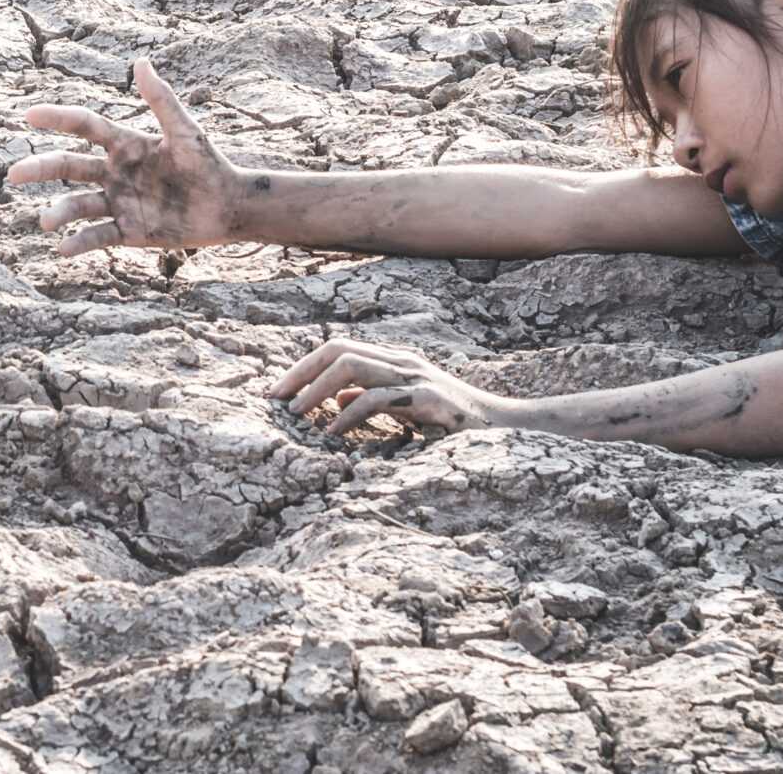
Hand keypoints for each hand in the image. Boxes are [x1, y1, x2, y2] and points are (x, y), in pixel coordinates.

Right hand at [6, 61, 245, 254]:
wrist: (228, 206)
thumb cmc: (209, 164)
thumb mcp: (184, 131)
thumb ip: (161, 100)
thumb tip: (140, 61)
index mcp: (125, 145)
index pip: (84, 126)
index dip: (58, 118)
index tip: (30, 114)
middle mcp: (115, 173)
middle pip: (69, 166)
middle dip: (42, 168)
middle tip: (15, 174)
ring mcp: (119, 202)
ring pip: (79, 205)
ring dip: (60, 211)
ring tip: (45, 221)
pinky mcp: (127, 231)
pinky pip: (97, 236)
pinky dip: (80, 242)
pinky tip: (64, 248)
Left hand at [271, 336, 505, 436]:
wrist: (507, 428)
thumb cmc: (454, 422)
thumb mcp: (406, 407)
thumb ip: (372, 399)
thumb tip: (335, 401)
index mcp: (393, 360)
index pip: (337, 349)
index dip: (303, 366)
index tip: (278, 392)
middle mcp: (401, 360)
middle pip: (338, 349)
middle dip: (300, 371)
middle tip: (275, 400)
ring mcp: (415, 376)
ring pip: (352, 365)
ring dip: (315, 388)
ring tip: (295, 413)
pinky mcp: (428, 399)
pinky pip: (378, 398)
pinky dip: (349, 413)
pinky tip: (332, 433)